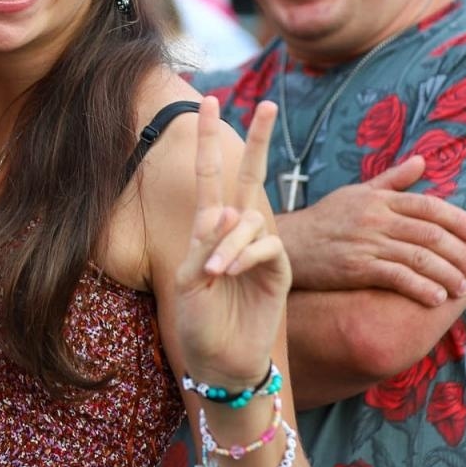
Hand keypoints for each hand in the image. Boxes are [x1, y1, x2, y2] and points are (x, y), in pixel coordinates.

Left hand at [174, 97, 291, 388]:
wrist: (221, 363)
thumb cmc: (197, 324)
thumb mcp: (186, 282)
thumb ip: (203, 247)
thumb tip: (226, 213)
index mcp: (208, 230)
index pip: (210, 175)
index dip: (208, 139)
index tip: (208, 103)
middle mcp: (236, 233)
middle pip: (250, 176)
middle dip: (258, 139)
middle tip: (269, 103)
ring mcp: (260, 250)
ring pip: (250, 218)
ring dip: (230, 241)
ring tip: (214, 272)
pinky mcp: (279, 270)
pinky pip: (266, 246)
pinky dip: (245, 254)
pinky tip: (228, 271)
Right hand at [277, 158, 465, 305]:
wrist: (287, 243)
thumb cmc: (325, 218)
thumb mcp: (357, 192)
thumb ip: (393, 180)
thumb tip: (423, 161)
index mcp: (378, 199)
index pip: (427, 206)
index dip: (456, 219)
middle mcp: (375, 218)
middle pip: (429, 234)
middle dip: (457, 253)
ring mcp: (366, 243)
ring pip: (418, 257)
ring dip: (446, 274)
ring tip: (460, 288)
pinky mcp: (356, 268)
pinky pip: (397, 277)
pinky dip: (421, 288)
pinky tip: (436, 298)